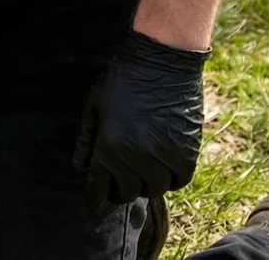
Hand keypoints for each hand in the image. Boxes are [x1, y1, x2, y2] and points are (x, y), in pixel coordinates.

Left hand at [74, 31, 209, 207]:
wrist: (162, 62)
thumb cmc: (122, 81)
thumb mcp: (94, 107)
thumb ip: (85, 140)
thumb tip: (80, 168)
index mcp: (110, 147)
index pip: (99, 189)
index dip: (93, 200)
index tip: (92, 205)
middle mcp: (137, 158)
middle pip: (126, 193)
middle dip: (118, 190)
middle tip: (116, 182)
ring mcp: (164, 157)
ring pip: (153, 190)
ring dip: (144, 185)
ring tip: (139, 173)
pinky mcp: (188, 152)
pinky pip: (179, 181)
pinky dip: (170, 180)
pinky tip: (162, 169)